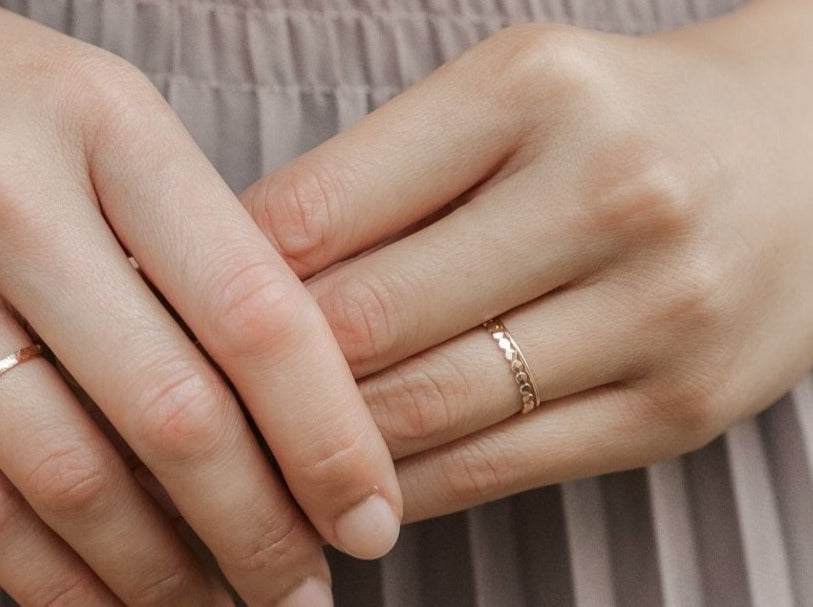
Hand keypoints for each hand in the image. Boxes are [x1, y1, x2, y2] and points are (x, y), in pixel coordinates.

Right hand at [0, 9, 400, 605]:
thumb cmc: (46, 126)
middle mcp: (21, 208)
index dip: (326, 438)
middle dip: (257, 530)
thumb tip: (323, 415)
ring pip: (76, 478)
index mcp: (113, 133)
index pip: (255, 314)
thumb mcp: (135, 145)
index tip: (372, 520)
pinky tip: (126, 598)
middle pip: (176, 412)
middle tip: (309, 591)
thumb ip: (218, 252)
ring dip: (164, 572)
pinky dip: (64, 575)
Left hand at [241, 1, 812, 521]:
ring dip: (322, 446)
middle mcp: (608, 194)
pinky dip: (407, 486)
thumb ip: (377, 182)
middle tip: (193, 404)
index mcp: (535, 91)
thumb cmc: (626, 123)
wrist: (801, 160)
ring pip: (424, 411)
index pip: (322, 208)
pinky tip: (360, 482)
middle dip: (259, 377)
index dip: (224, 279)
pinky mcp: (676, 411)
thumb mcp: (505, 102)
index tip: (172, 318)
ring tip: (258, 455)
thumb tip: (247, 273)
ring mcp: (654, 313)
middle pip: (366, 320)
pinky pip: (497, 470)